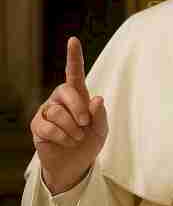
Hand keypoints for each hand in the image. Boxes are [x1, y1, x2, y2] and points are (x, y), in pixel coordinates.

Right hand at [30, 37, 107, 193]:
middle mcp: (60, 100)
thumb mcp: (101, 130)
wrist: (76, 165)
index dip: (73, 57)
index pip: (74, 72)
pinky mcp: (37, 126)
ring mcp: (47, 112)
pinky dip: (62, 136)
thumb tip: (97, 99)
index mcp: (78, 95)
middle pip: (66, 90)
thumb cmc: (89, 142)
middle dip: (78, 107)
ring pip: (57, 111)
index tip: (73, 40)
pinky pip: (48, 127)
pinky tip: (67, 142)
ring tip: (77, 137)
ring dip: (72, 127)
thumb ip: (100, 115)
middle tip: (86, 123)